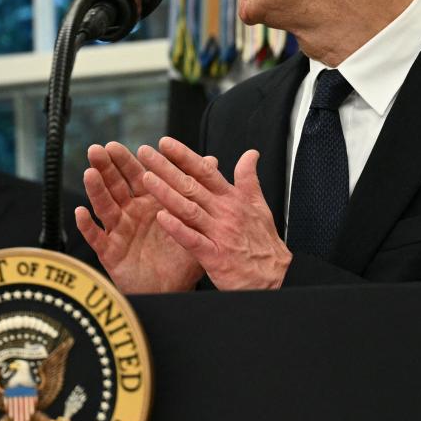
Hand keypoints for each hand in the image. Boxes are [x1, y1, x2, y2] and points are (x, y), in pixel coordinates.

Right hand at [74, 142, 203, 293]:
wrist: (172, 290)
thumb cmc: (179, 257)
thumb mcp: (193, 222)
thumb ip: (196, 190)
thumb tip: (211, 159)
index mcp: (149, 204)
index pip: (135, 177)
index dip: (124, 161)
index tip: (115, 145)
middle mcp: (130, 214)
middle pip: (114, 187)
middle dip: (105, 168)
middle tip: (96, 150)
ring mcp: (118, 232)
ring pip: (104, 207)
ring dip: (96, 190)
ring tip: (90, 174)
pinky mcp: (110, 252)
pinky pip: (97, 237)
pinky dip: (87, 225)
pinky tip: (80, 212)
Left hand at [136, 138, 290, 290]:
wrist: (276, 276)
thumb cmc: (263, 242)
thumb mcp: (259, 205)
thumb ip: (249, 179)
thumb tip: (250, 154)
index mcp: (232, 199)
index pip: (205, 172)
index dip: (184, 156)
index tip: (165, 143)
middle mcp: (224, 212)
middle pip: (191, 185)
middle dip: (166, 167)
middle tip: (145, 153)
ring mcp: (219, 233)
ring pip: (188, 209)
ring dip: (166, 193)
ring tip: (146, 178)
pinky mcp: (214, 256)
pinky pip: (193, 240)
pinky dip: (178, 229)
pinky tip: (162, 218)